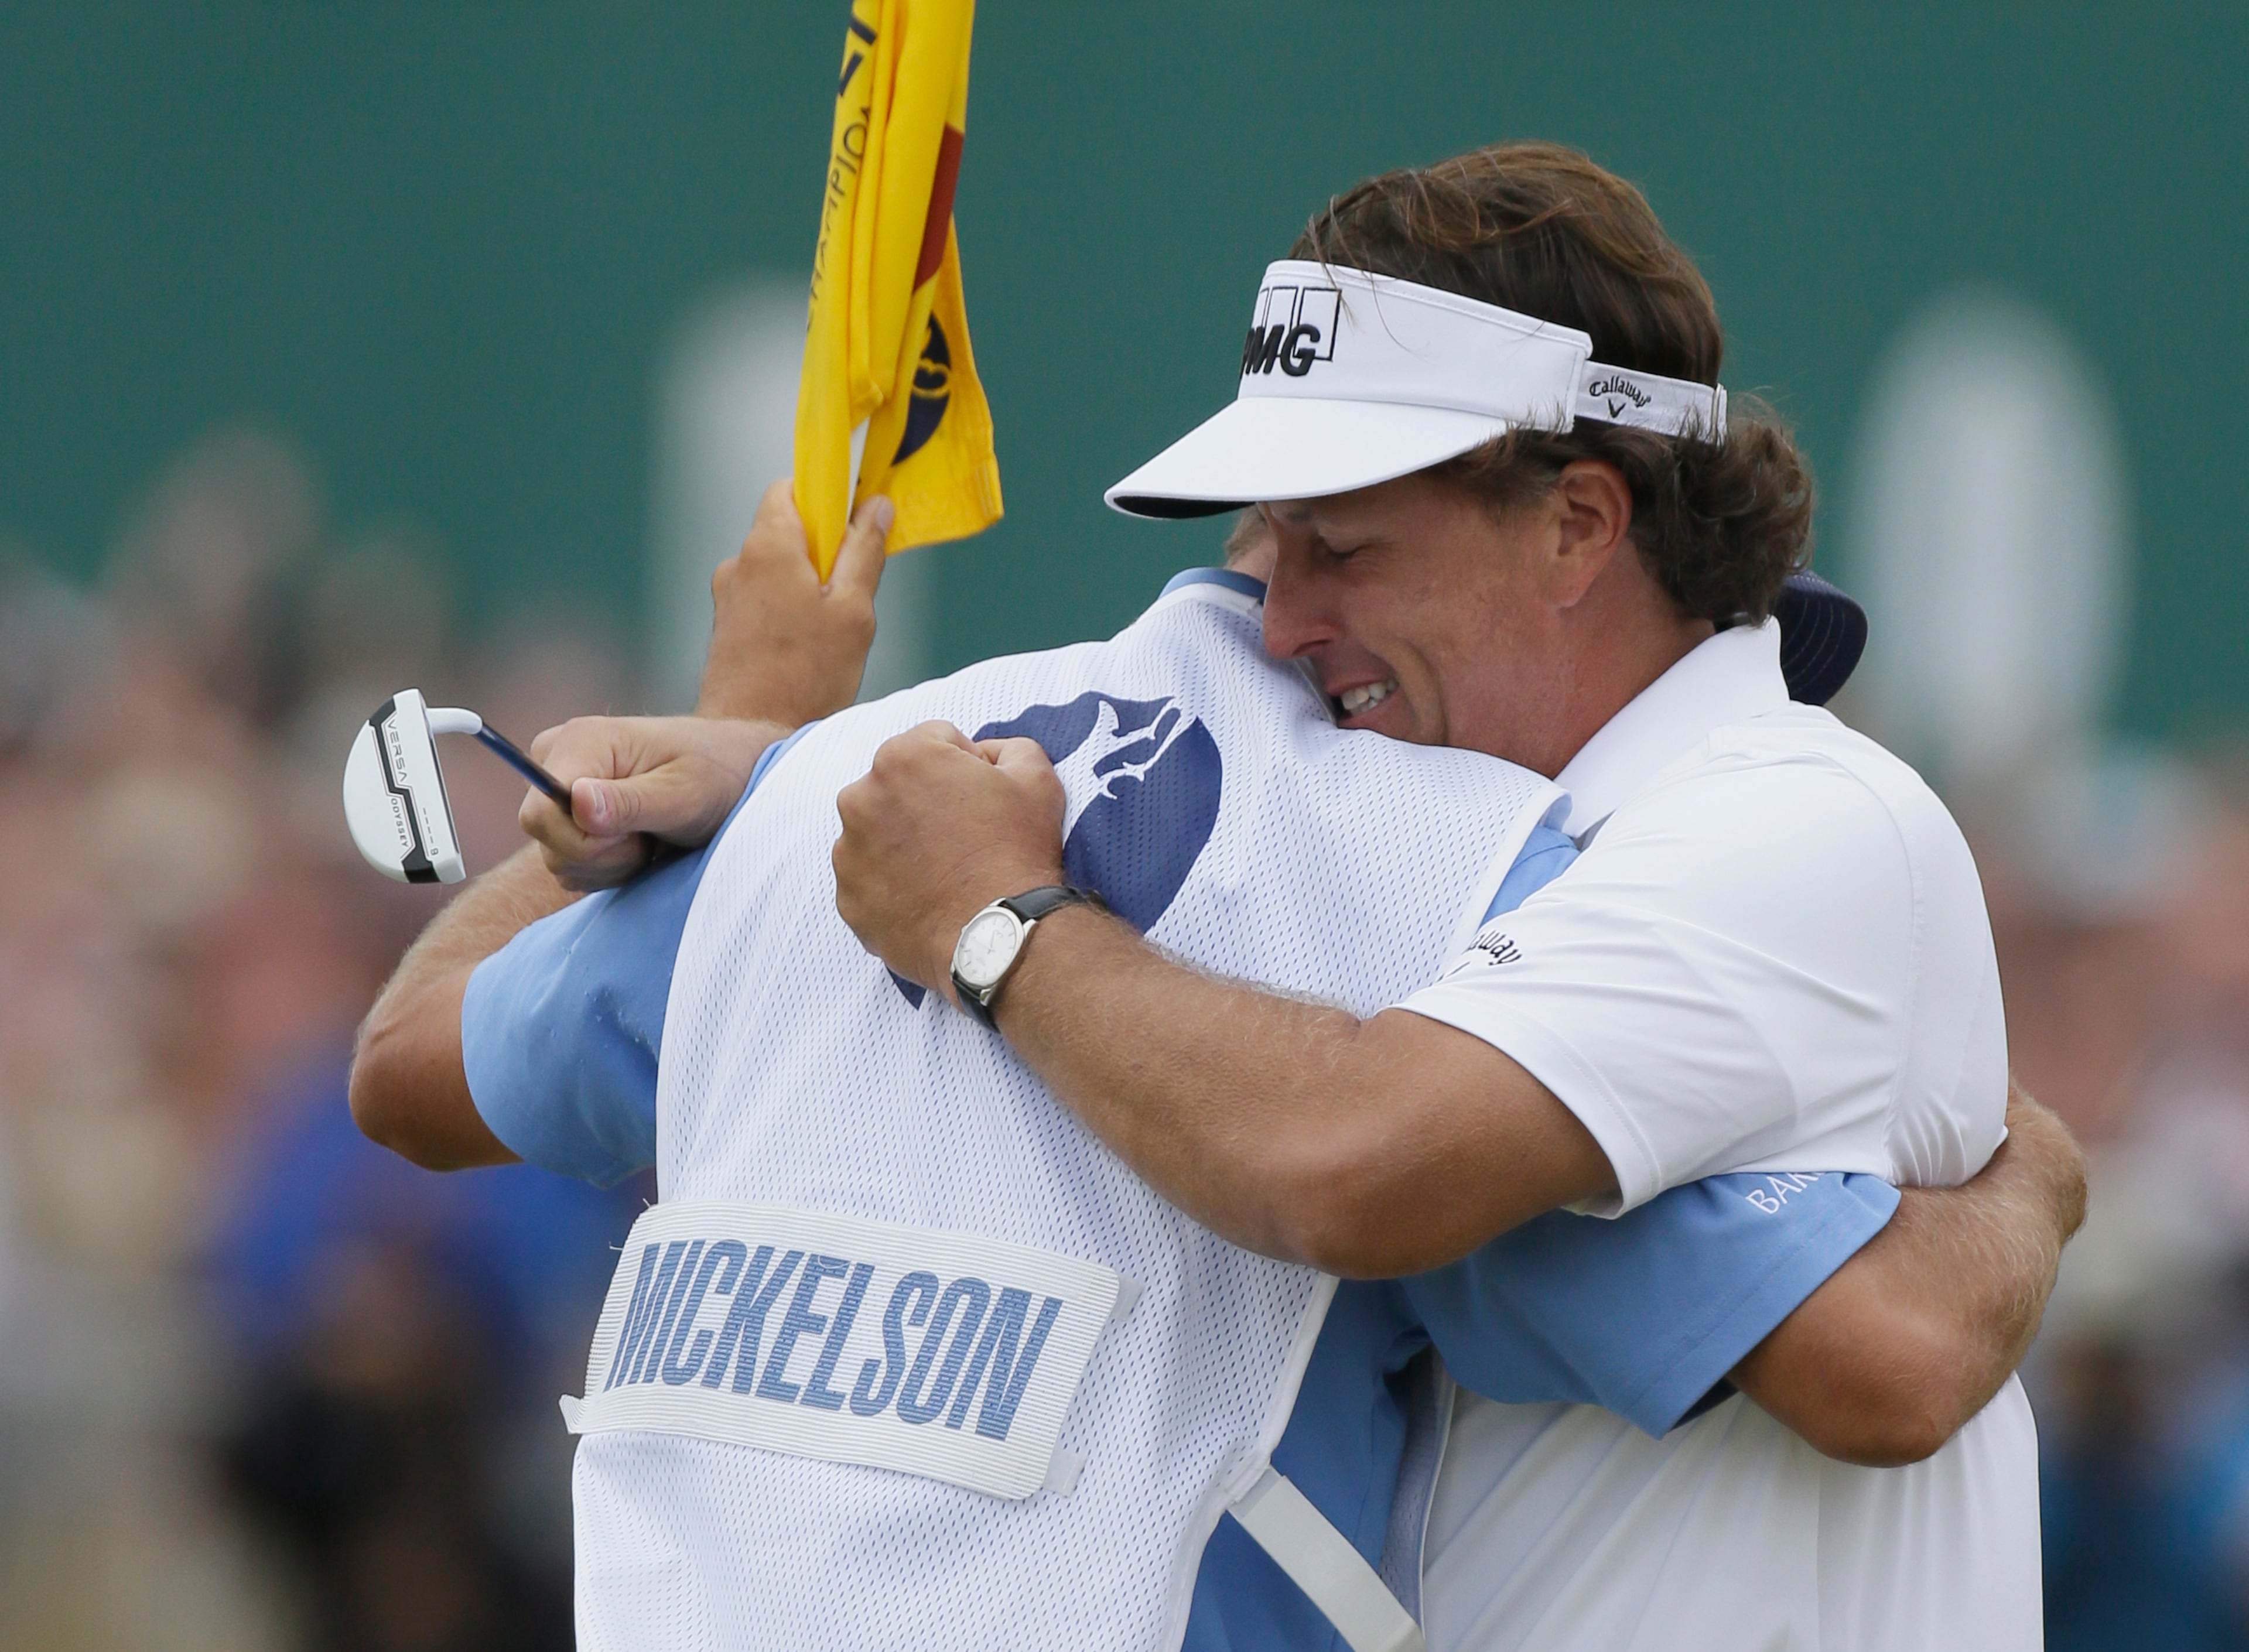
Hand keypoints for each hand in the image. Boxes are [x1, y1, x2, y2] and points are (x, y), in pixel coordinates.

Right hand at [520, 715, 783, 890]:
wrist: (733, 773)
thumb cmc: (716, 775)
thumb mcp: (683, 793)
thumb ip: (629, 802)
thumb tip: (577, 801)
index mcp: (581, 742)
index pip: (540, 814)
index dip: (583, 842)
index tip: (635, 836)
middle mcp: (558, 759)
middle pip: (546, 838)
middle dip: (601, 856)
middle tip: (649, 839)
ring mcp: (559, 789)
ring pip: (557, 858)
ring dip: (609, 865)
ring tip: (649, 839)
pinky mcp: (567, 815)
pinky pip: (570, 865)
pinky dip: (608, 868)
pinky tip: (639, 846)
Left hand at [697, 480, 892, 722]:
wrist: (750, 736)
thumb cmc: (806, 677)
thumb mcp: (853, 611)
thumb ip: (864, 551)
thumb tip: (877, 506)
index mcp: (769, 545)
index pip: (791, 487)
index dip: (826, 496)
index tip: (854, 522)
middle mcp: (740, 561)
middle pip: (787, 527)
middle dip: (823, 546)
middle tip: (853, 586)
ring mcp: (728, 593)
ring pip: (778, 565)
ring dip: (807, 582)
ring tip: (831, 626)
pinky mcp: (727, 623)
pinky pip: (765, 594)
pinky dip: (789, 605)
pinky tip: (809, 644)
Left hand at [832, 722, 1068, 997]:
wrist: (1000, 937)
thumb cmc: (1019, 853)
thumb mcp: (1036, 779)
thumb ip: (1006, 748)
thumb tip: (984, 755)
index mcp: (902, 757)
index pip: (935, 743)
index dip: (966, 768)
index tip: (983, 801)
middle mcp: (860, 798)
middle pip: (897, 787)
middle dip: (925, 802)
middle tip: (963, 838)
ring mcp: (848, 853)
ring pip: (877, 834)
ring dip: (903, 843)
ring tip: (944, 872)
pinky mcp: (848, 899)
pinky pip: (869, 881)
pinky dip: (892, 886)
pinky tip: (927, 898)